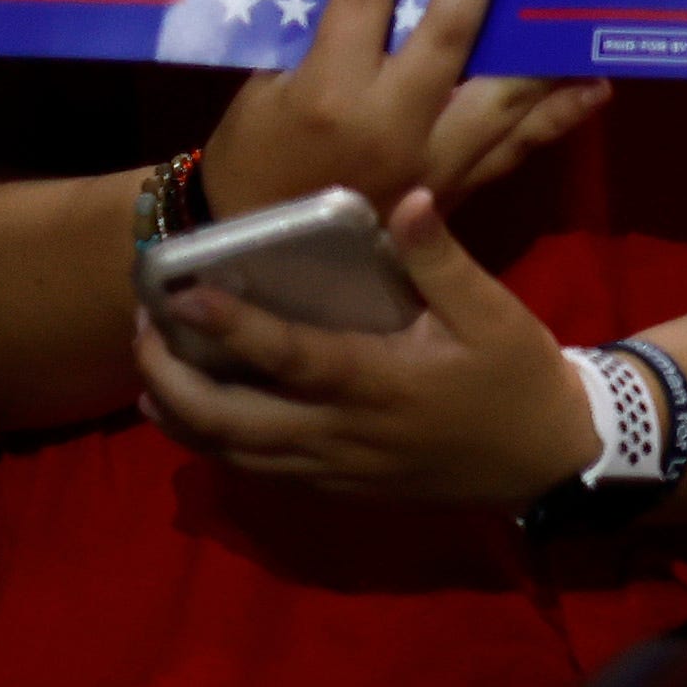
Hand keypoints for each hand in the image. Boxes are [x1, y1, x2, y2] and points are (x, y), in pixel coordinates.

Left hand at [133, 187, 593, 510]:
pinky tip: (194, 413)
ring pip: (228, 452)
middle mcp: (339, 432)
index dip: (231, 329)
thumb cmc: (515, 377)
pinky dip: (211, 442)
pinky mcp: (332, 486)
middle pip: (228, 421)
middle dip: (171, 379)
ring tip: (149, 370)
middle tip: (142, 330)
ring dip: (178, 414)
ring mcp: (329, 468)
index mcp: (378, 382)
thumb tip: (404, 199)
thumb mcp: (493, 312)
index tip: (182, 296)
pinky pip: (253, 470)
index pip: (288, 357)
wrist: (544, 458)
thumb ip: (441, 260)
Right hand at [198, 0, 609, 227]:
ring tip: (582, 4)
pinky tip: (596, 88)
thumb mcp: (264, 94)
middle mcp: (391, 124)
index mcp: (329, 93)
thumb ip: (319, 43)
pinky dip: (557, 117)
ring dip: (544, 48)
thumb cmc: (255, 164)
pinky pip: (516, 148)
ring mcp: (432, 161)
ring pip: (503, 94)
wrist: (260, 262)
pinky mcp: (456, 190)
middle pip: (450, 34)